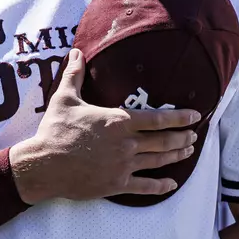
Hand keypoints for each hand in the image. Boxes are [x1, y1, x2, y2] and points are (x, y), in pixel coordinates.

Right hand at [10, 49, 200, 202]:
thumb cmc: (55, 130)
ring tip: (188, 151)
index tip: (195, 116)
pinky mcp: (116, 184)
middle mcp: (126, 144)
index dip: (179, 117)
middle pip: (164, 141)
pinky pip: (144, 186)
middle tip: (195, 135)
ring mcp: (123, 165)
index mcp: (119, 121)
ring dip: (176, 156)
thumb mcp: (65, 98)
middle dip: (182, 137)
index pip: (158, 119)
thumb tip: (76, 52)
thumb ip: (75, 75)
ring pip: (158, 161)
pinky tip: (171, 184)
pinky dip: (160, 185)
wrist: (44, 165)